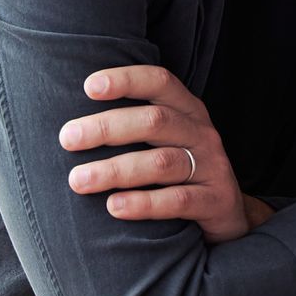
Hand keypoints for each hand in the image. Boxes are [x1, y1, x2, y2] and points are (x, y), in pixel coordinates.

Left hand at [60, 65, 267, 244]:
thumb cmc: (178, 175)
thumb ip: (132, 128)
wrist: (227, 215)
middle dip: (108, 127)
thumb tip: (69, 124)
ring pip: (162, 162)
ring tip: (78, 180)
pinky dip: (144, 203)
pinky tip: (113, 207)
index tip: (89, 86)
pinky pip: (178, 200)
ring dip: (116, 170)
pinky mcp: (216, 202)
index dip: (127, 80)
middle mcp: (201, 134)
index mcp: (187, 111)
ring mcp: (212, 167)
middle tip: (67, 139)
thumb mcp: (165, 142)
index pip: (161, 82)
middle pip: (156, 121)